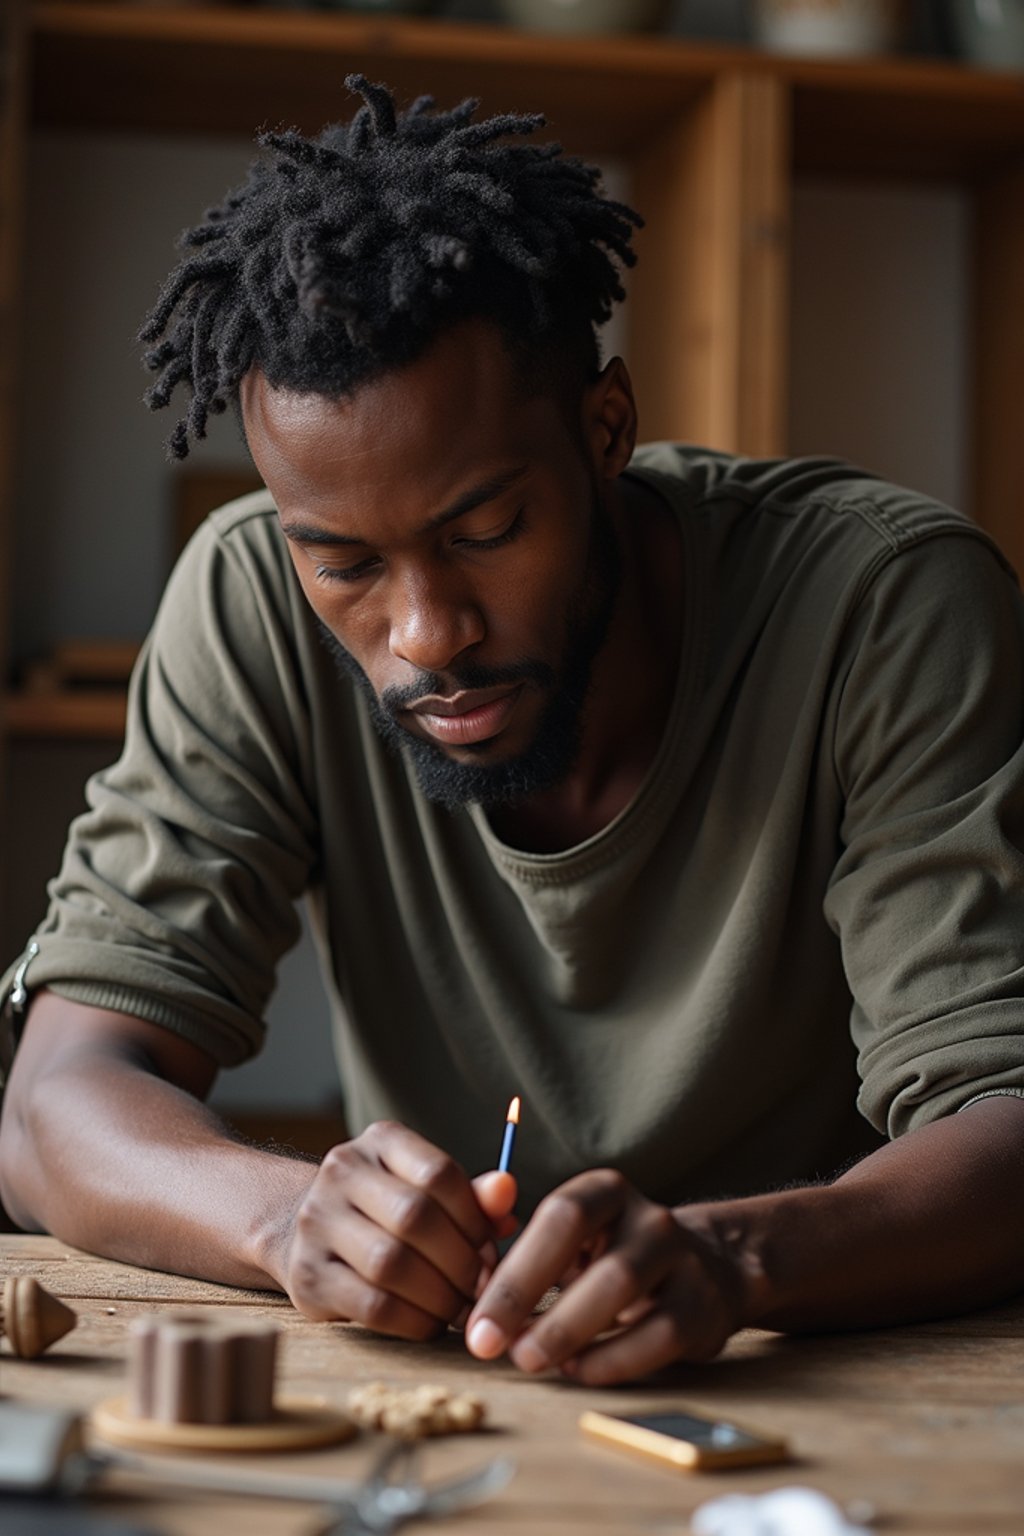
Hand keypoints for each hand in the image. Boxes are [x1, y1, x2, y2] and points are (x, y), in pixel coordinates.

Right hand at [283, 1121, 517, 1339]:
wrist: (306, 1229)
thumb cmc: (389, 1210)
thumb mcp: (427, 1190)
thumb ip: (471, 1195)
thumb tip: (508, 1191)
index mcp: (380, 1141)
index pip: (439, 1173)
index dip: (476, 1218)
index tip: (492, 1249)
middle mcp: (341, 1171)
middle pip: (415, 1218)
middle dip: (461, 1261)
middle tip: (484, 1289)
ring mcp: (317, 1222)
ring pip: (391, 1264)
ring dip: (440, 1296)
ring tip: (462, 1310)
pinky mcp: (307, 1276)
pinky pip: (371, 1306)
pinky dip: (414, 1321)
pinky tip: (433, 1323)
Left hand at [464, 1169, 746, 1384]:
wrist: (708, 1268)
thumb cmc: (613, 1257)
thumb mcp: (574, 1241)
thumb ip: (523, 1257)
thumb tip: (472, 1300)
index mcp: (606, 1192)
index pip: (558, 1217)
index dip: (514, 1270)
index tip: (476, 1320)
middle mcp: (648, 1218)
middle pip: (590, 1253)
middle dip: (536, 1302)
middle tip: (490, 1346)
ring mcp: (682, 1259)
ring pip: (624, 1290)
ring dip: (568, 1330)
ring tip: (529, 1359)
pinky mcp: (702, 1306)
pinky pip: (658, 1336)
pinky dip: (612, 1359)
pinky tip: (576, 1369)